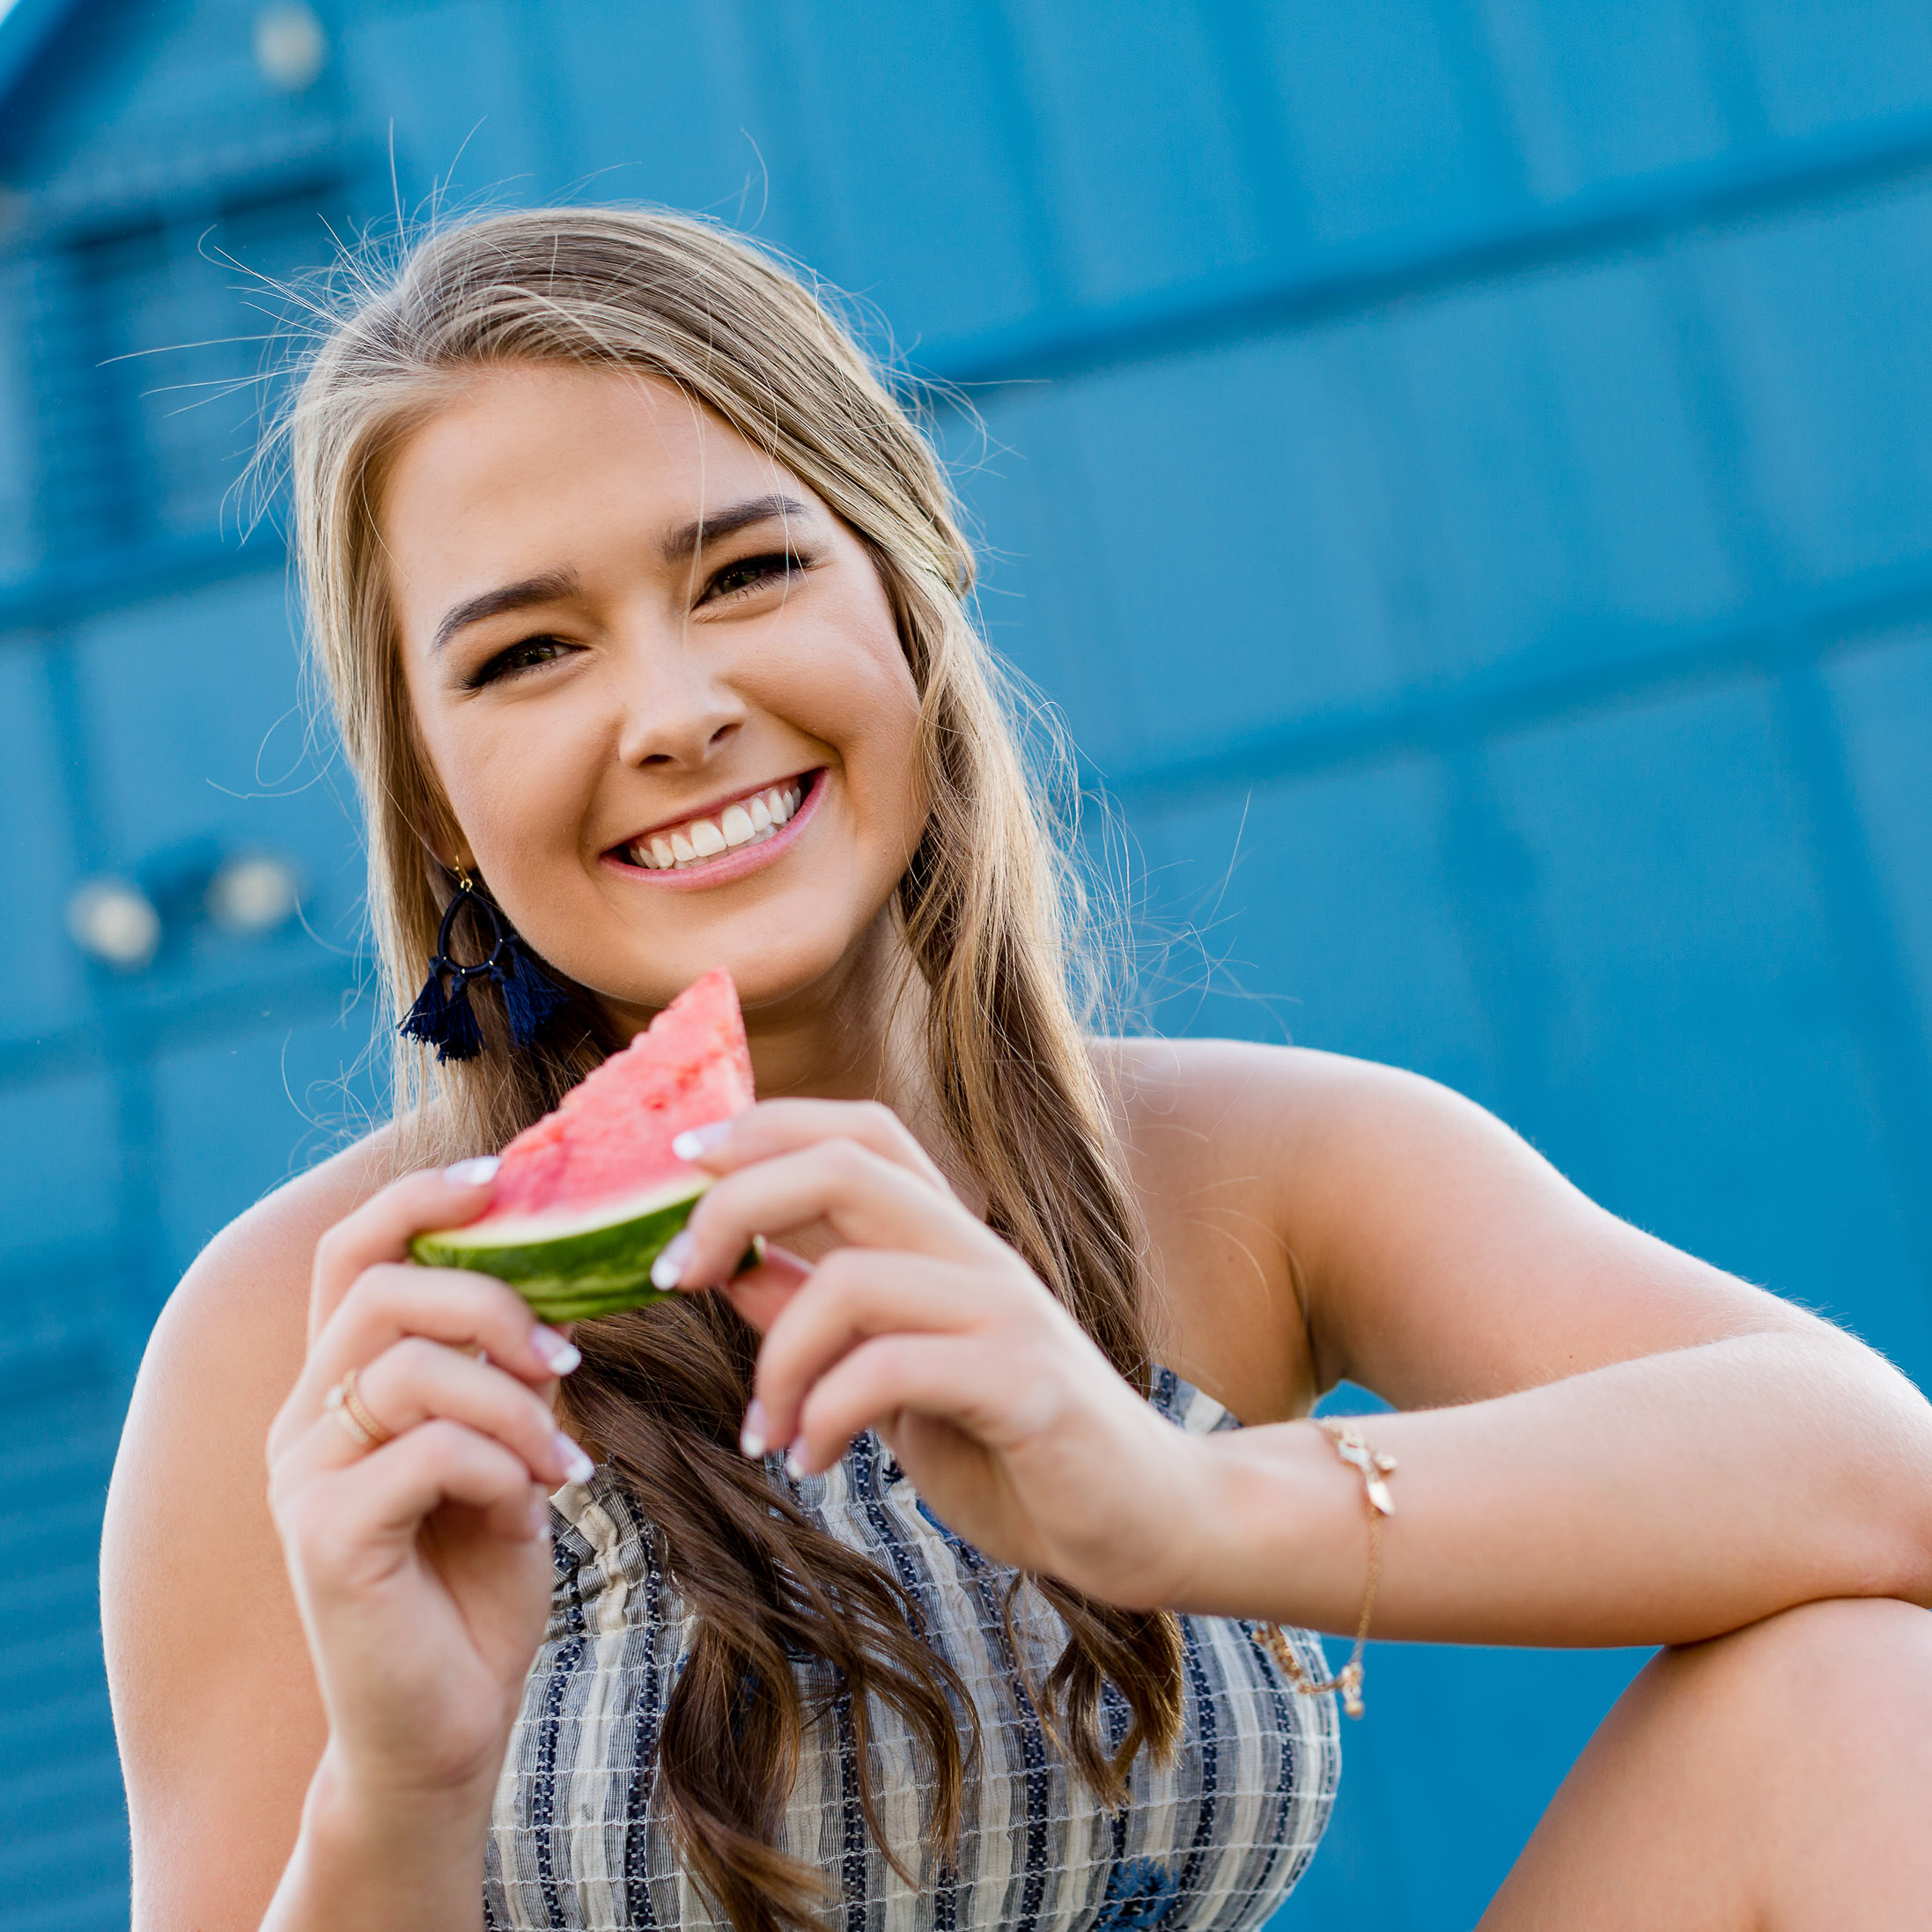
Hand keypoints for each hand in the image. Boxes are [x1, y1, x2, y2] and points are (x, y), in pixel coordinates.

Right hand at [265, 1161, 589, 1809]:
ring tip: (559, 1460)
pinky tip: (533, 1507)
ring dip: (513, 1404)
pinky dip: (503, 1466)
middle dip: (491, 1305)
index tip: (499, 1180)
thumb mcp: (506, 1450)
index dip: (415, 1200)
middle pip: (381, 1292)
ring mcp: (302, 1476)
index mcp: (339, 1385)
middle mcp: (302, 1419)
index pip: (348, 1254)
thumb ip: (504, 1372)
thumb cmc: (478, 1579)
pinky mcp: (322, 1536)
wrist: (447, 1722)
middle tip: (564, 1360)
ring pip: (412, 1370)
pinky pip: (428, 1451)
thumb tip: (557, 1279)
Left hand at [661, 1100, 1217, 1609]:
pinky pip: (893, 1369)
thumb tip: (731, 1267)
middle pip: (844, 1165)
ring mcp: (1007, 1312)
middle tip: (674, 1276)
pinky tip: (813, 1462)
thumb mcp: (894, 1381)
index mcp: (947, 1242)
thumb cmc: (1017, 1450)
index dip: (761, 1128)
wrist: (1146, 1523)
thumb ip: (822, 1318)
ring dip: (776, 1359)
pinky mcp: (1026, 1383)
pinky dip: (826, 1414)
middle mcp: (978, 1254)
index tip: (673, 1172)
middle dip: (735, 1204)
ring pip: (853, 1277)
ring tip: (764, 1430)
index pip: (857, 1130)